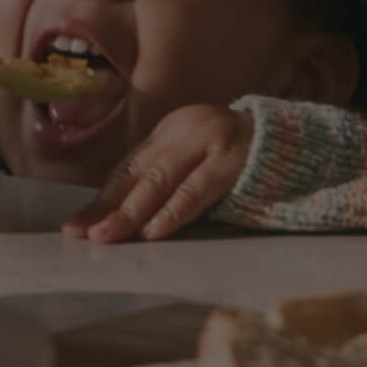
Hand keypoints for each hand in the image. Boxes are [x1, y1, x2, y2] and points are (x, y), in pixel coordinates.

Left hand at [63, 104, 250, 243]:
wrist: (290, 138)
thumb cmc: (236, 157)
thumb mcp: (193, 158)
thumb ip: (163, 177)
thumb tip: (116, 215)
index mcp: (169, 131)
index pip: (128, 168)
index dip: (101, 199)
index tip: (75, 225)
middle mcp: (183, 131)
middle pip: (137, 175)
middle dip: (107, 208)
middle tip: (81, 233)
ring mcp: (208, 143)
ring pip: (160, 182)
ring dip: (131, 213)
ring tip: (107, 235)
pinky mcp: (232, 161)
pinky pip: (196, 190)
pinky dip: (173, 211)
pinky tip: (154, 230)